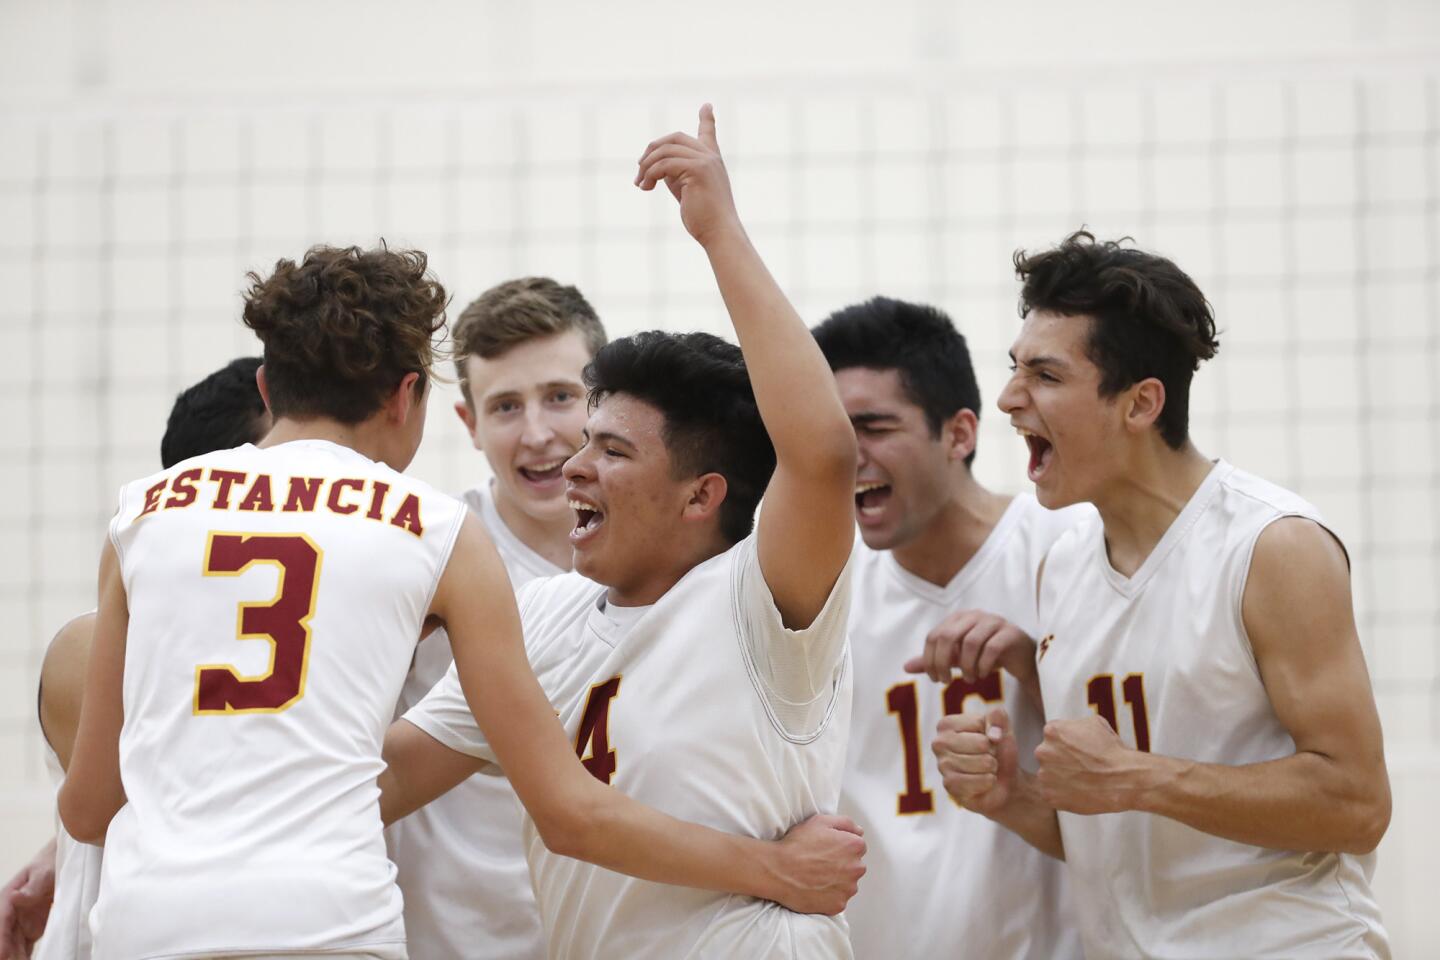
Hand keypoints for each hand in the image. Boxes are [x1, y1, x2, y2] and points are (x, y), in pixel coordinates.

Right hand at [0, 841, 55, 959]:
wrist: (62, 861)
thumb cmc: (50, 863)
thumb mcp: (43, 872)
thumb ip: (32, 887)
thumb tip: (15, 897)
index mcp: (9, 898)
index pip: (2, 922)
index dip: (0, 939)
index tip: (2, 955)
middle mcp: (11, 914)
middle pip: (6, 938)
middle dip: (8, 954)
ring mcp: (21, 923)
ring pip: (14, 945)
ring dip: (16, 957)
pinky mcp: (32, 928)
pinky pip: (26, 946)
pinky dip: (25, 956)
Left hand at [636, 104, 742, 247]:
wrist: (720, 233)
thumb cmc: (704, 219)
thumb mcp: (687, 191)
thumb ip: (676, 174)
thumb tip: (656, 167)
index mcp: (712, 160)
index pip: (708, 133)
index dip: (707, 119)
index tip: (707, 106)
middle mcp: (710, 157)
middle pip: (674, 138)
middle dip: (652, 150)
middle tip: (639, 169)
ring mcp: (705, 161)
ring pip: (665, 151)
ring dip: (646, 166)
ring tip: (640, 184)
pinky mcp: (697, 170)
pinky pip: (664, 164)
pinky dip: (650, 174)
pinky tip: (646, 187)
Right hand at [768, 813, 865, 914]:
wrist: (778, 870)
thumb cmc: (797, 845)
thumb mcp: (820, 821)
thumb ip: (845, 823)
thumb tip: (859, 831)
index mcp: (854, 846)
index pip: (857, 847)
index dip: (841, 847)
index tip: (826, 850)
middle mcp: (856, 868)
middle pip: (855, 866)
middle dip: (842, 865)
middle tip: (820, 863)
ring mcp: (848, 889)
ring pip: (848, 885)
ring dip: (837, 882)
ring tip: (816, 877)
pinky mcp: (838, 905)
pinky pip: (838, 900)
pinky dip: (829, 897)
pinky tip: (815, 889)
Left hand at [904, 609, 1036, 686]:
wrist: (1021, 659)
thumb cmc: (985, 657)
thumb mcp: (956, 660)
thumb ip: (934, 661)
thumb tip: (905, 667)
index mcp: (958, 618)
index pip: (934, 636)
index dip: (930, 659)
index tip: (936, 680)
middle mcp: (974, 615)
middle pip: (948, 635)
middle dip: (943, 662)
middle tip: (947, 681)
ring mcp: (994, 621)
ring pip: (970, 641)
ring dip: (966, 665)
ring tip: (969, 679)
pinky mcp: (1010, 632)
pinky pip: (992, 647)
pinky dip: (984, 665)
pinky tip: (983, 675)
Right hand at [933, 706, 1017, 816]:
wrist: (1000, 781)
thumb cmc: (997, 751)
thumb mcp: (1002, 728)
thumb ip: (998, 717)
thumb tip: (994, 735)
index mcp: (946, 725)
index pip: (979, 723)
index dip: (991, 732)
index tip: (986, 739)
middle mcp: (939, 743)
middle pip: (981, 743)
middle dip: (992, 751)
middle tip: (986, 756)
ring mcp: (942, 765)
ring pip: (983, 763)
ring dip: (992, 768)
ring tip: (985, 769)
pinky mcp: (950, 786)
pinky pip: (981, 781)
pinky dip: (989, 782)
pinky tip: (982, 783)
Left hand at [1034, 715, 1147, 814]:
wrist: (1123, 779)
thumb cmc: (1112, 751)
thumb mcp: (1095, 723)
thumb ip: (1076, 725)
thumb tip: (1071, 729)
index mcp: (1052, 731)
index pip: (1053, 736)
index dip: (1067, 744)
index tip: (1079, 752)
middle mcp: (1042, 751)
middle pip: (1048, 755)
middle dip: (1061, 760)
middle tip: (1081, 767)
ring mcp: (1044, 775)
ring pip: (1049, 775)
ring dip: (1061, 777)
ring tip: (1082, 781)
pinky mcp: (1049, 795)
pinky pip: (1052, 794)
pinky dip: (1063, 795)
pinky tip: (1079, 791)